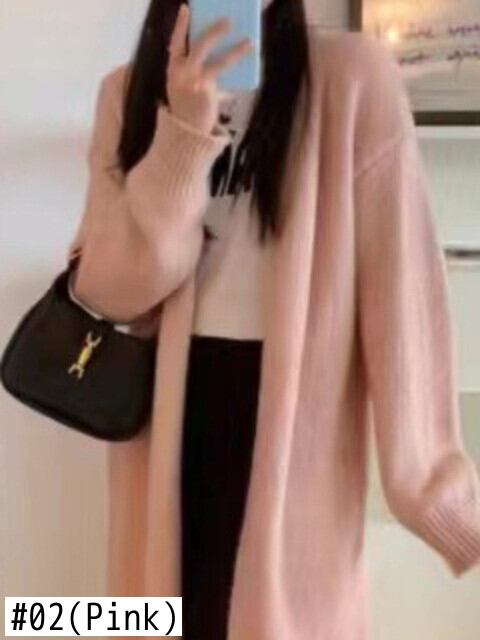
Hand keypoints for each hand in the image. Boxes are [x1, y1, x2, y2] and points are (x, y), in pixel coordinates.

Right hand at [166, 3, 253, 134]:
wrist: (186, 134)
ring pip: (219, 62)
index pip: (174, 43)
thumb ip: (199, 75)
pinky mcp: (208, 93)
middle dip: (214, 32)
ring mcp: (195, 83)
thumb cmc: (188, 111)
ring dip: (236, 52)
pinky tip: (248, 69)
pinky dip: (238, 75)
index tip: (186, 9)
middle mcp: (181, 74)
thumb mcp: (186, 89)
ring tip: (249, 43)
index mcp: (173, 70)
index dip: (180, 26)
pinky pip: (227, 82)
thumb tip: (221, 63)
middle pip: (199, 46)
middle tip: (228, 20)